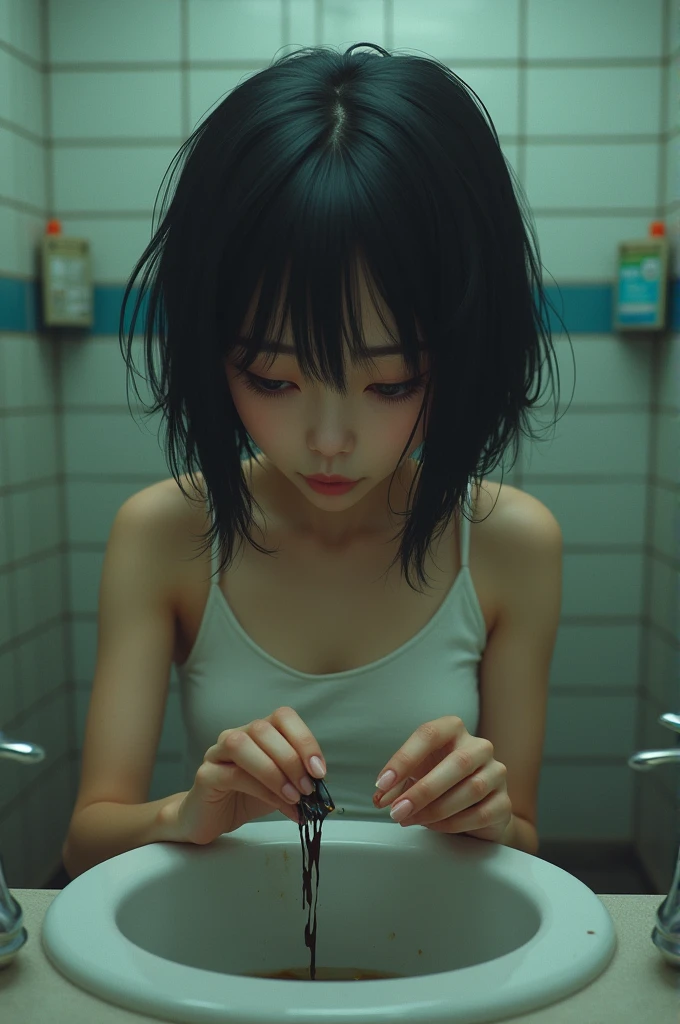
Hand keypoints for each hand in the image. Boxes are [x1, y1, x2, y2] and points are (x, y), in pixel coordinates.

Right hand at [172, 706, 326, 844]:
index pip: (283, 717)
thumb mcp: (280, 785)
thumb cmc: (246, 797)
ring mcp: (217, 752)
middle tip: (307, 789)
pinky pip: (232, 774)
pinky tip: (277, 804)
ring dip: (273, 771)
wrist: (212, 818)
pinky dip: (261, 789)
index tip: (319, 770)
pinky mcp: (205, 775)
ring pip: (242, 745)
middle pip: (263, 729)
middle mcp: (236, 735)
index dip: (304, 740)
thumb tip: (321, 785)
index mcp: (258, 731)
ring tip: (292, 796)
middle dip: (291, 759)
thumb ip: (298, 779)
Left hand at [372, 716, 511, 842]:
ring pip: (471, 789)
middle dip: (422, 790)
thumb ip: (395, 786)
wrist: (476, 809)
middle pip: (456, 762)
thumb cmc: (441, 784)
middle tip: (398, 810)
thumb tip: (381, 798)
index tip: (383, 782)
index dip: (404, 758)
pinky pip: (481, 813)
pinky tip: (435, 827)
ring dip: (435, 810)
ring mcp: (496, 772)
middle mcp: (479, 746)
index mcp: (453, 730)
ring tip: (412, 820)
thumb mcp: (415, 776)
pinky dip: (453, 823)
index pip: (429, 734)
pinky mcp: (504, 802)